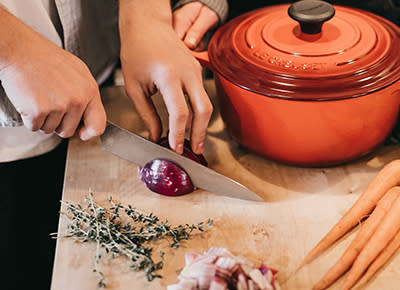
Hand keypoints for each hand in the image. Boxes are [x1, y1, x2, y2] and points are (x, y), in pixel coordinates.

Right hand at [0, 8, 105, 140]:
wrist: (21, 49)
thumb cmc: (47, 58)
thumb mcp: (78, 72)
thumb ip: (86, 95)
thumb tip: (89, 120)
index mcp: (90, 91)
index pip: (98, 125)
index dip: (89, 134)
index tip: (83, 134)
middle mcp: (77, 100)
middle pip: (68, 131)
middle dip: (58, 123)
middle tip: (50, 105)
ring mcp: (58, 106)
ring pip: (50, 130)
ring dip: (43, 120)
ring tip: (40, 98)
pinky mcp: (38, 111)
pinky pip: (34, 127)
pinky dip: (29, 118)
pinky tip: (30, 101)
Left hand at [119, 0, 212, 154]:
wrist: (147, 25)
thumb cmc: (136, 50)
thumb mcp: (134, 86)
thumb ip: (147, 114)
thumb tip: (156, 135)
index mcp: (168, 76)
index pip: (179, 113)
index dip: (178, 134)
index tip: (174, 147)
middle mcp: (187, 72)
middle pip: (203, 110)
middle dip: (201, 133)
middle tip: (196, 150)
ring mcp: (195, 70)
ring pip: (206, 103)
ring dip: (201, 124)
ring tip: (194, 140)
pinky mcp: (197, 70)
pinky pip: (202, 94)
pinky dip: (198, 111)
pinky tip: (190, 122)